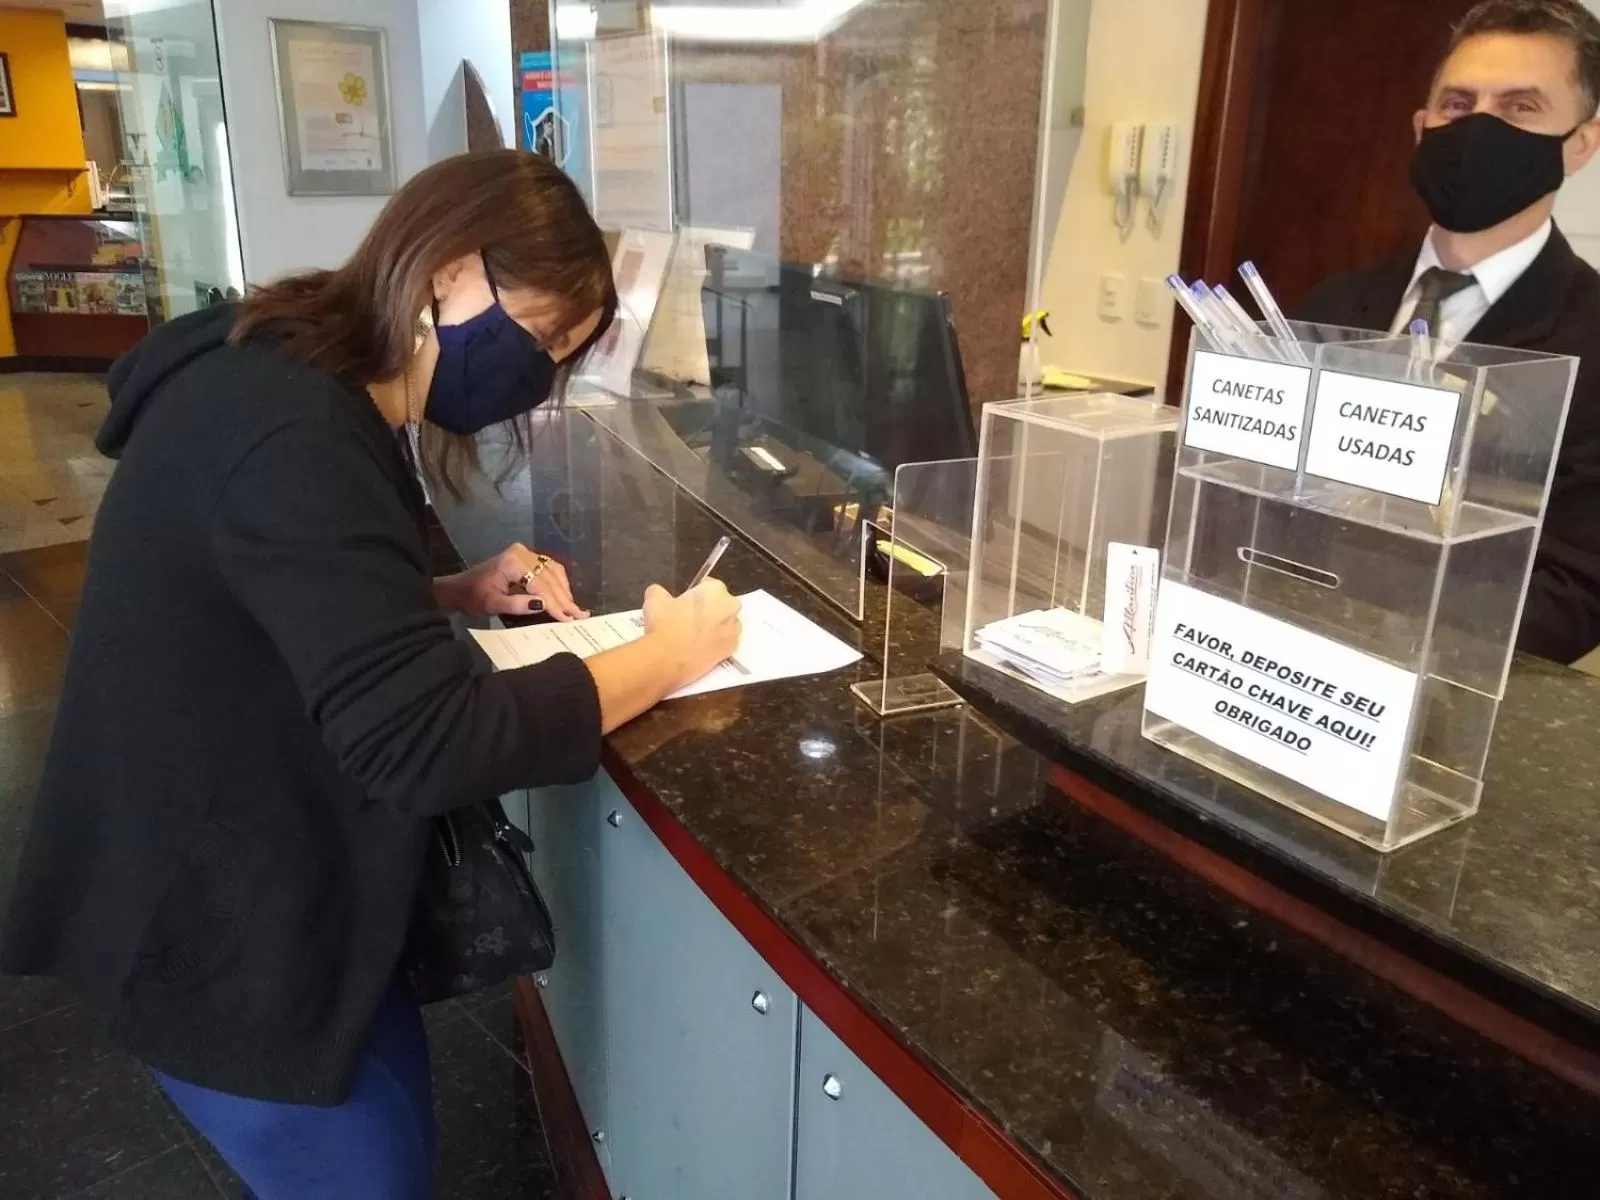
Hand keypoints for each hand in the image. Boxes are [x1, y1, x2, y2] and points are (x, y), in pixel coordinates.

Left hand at [435, 544, 587, 620]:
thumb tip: (543, 605)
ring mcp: (526, 553)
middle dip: (564, 598)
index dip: (556, 603)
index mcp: (513, 562)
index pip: (540, 584)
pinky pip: (549, 569)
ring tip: (575, 610)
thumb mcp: (492, 605)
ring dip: (565, 591)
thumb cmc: (473, 598)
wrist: (460, 588)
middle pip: (549, 577)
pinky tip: (565, 597)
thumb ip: (517, 605)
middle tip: (579, 615)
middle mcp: (522, 553)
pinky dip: (559, 584)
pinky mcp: (528, 558)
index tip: (569, 618)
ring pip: (553, 572)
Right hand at [641, 578, 741, 690]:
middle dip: (708, 608)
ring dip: (714, 626)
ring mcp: (734, 631)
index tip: (685, 601)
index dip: (695, 592)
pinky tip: (698, 647)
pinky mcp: (731, 651)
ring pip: (725, 624)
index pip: (709, 584)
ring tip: (692, 634)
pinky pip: (724, 642)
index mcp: (716, 590)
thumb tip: (658, 592)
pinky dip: (714, 644)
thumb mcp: (654, 599)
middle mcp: (731, 607)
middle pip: (721, 603)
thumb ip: (659, 591)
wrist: (668, 659)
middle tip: (688, 617)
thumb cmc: (664, 624)